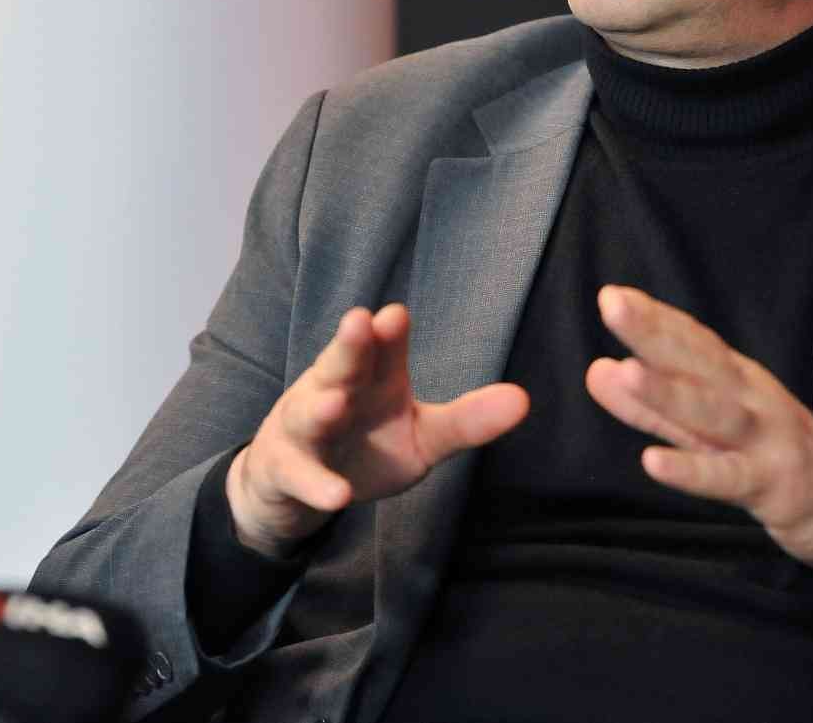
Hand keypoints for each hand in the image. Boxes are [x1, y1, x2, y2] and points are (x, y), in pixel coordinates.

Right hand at [227, 303, 528, 557]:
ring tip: (336, 404)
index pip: (381, 349)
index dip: (388, 334)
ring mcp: (307, 429)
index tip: (396, 316)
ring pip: (310, 414)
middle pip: (342, 365)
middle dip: (350, 346)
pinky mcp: (289, 470)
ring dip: (321, 408)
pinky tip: (338, 496)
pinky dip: (317, 485)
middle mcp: (336, 392)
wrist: (295, 483)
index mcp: (373, 379)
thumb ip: (468, 420)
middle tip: (360, 322)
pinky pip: (301, 476)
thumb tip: (524, 399)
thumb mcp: (424, 435)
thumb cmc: (368, 444)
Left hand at [585, 285, 812, 573]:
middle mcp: (751, 399)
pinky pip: (726, 478)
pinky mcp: (772, 485)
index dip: (654, 316)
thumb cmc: (777, 458)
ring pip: (712, 412)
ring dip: (668, 391)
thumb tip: (597, 369)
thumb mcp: (709, 430)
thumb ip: (652, 406)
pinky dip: (690, 471)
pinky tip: (652, 463)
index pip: (692, 341)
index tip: (613, 294)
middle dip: (655, 331)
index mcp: (737, 380)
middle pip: (699, 361)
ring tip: (626, 371)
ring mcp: (765, 440)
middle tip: (612, 304)